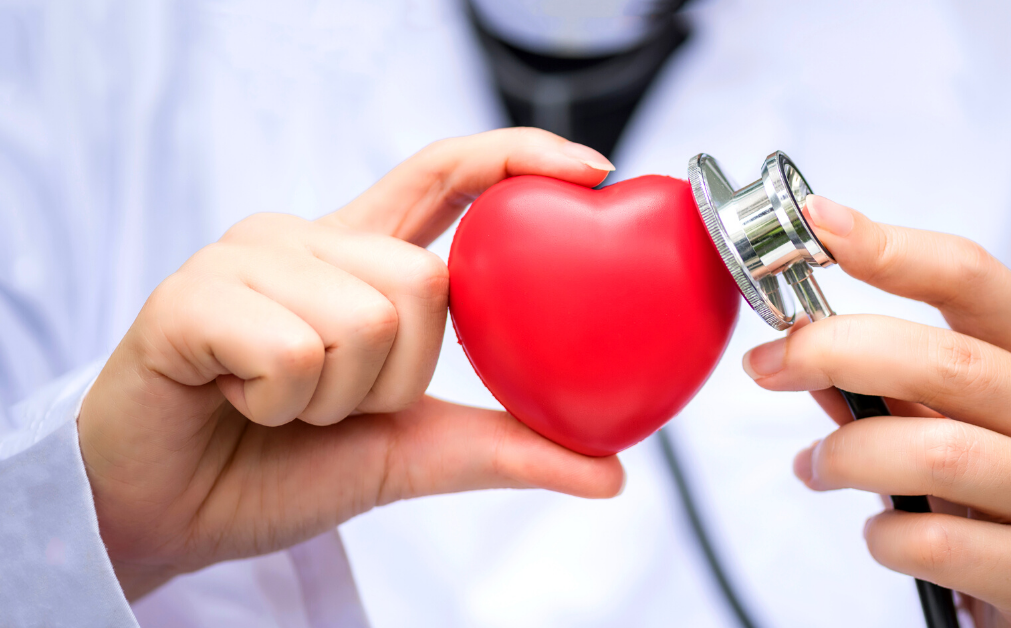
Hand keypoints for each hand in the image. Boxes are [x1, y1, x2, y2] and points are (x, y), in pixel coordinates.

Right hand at [78, 128, 624, 600]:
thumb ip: (503, 447)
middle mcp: (305, 239)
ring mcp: (244, 259)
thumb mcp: (411, 453)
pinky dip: (279, 403)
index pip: (445, 175)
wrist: (171, 516)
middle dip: (396, 378)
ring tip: (277, 403)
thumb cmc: (280, 468)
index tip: (590, 170)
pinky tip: (235, 399)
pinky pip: (291, 348)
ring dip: (334, 399)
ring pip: (364, 317)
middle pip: (423, 279)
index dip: (516, 157)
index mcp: (357, 259)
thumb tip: (612, 473)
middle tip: (330, 403)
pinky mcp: (189, 296)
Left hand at [743, 197, 1010, 626]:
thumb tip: (792, 341)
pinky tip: (876, 531)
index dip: (891, 248)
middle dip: (834, 353)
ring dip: (846, 455)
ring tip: (816, 466)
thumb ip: (884, 375)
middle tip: (768, 366)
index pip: (970, 277)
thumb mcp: (952, 412)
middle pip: (945, 360)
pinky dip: (880, 534)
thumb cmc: (991, 478)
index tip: (818, 223)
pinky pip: (934, 541)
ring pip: (935, 453)